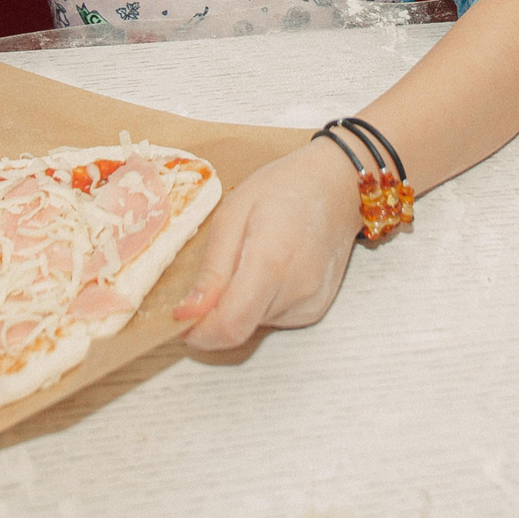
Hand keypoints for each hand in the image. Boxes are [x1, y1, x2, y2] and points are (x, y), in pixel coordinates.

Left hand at [173, 139, 362, 350]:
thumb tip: (187, 314)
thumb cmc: (283, 187)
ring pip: (253, 325)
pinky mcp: (316, 309)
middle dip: (216, 312)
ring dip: (239, 304)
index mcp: (271, 261)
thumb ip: (212, 270)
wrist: (337, 185)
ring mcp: (311, 303)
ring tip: (250, 259)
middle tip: (217, 270)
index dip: (198, 332)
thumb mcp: (233, 213)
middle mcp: (296, 291)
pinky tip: (269, 269)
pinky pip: (272, 319)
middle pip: (239, 328)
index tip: (181, 316)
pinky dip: (259, 302)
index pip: (229, 326)